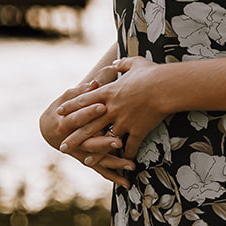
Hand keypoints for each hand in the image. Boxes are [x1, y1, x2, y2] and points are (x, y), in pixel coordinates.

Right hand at [40, 75, 133, 187]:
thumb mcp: (69, 97)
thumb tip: (96, 82)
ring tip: (130, 165)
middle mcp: (73, 142)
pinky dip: (114, 176)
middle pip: (89, 143)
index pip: (78, 117)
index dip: (89, 112)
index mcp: (66, 123)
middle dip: (104, 142)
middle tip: (119, 142)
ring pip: (97, 159)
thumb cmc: (64, 108)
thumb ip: (83, 92)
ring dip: (114, 163)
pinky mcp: (87, 160)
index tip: (103, 106)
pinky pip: (101, 169)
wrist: (51, 127)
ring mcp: (81, 153)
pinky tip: (126, 183)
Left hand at [55, 56, 170, 162]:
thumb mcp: (135, 63)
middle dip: (74, 137)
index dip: (71, 107)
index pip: (84, 100)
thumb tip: (115, 63)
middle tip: (62, 146)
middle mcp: (111, 109)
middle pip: (87, 125)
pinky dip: (127, 155)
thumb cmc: (152, 73)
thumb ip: (122, 64)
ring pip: (104, 140)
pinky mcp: (137, 130)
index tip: (59, 113)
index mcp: (108, 92)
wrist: (166, 87)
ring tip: (85, 161)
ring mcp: (123, 121)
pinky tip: (123, 163)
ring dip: (95, 152)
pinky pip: (130, 146)